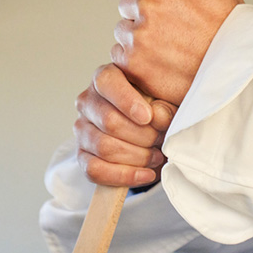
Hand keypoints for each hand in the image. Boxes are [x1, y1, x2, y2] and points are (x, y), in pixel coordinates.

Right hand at [74, 63, 175, 188]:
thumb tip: (157, 116)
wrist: (158, 126)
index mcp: (106, 77)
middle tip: (162, 138)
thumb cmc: (162, 105)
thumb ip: (165, 102)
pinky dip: (124, 176)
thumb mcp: (169, 97)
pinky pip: (95, 170)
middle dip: (142, 135)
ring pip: (104, 147)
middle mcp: (88, 101)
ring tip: (157, 155)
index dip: (126, 100)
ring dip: (137, 156)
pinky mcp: (83, 154)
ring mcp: (82, 128)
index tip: (148, 117)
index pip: (106, 82)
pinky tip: (146, 174)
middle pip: (109, 121)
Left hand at [112, 0, 242, 103]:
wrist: (241, 67)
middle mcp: (149, 6)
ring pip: (123, 29)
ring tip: (171, 46)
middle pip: (127, 2)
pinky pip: (119, 55)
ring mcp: (140, 36)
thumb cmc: (232, 21)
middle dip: (145, 12)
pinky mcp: (134, 64)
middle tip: (174, 27)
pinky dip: (135, 59)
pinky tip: (162, 61)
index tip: (171, 4)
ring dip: (140, 36)